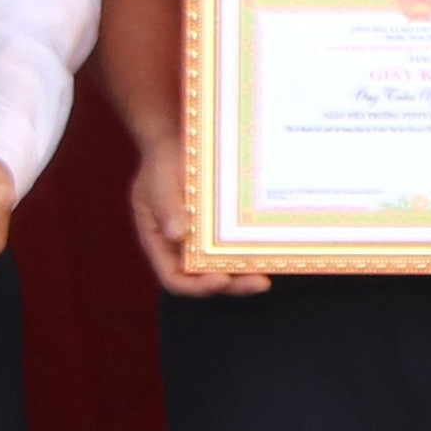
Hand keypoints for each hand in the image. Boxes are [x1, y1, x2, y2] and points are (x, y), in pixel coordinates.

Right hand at [128, 139, 259, 296]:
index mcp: (159, 244)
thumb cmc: (161, 162)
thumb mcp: (158, 180)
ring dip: (248, 273)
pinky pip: (238, 247)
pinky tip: (272, 248)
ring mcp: (205, 241)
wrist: (177, 143)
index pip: (174, 279)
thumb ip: (165, 205)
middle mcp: (183, 250)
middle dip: (234, 285)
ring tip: (271, 269)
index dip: (197, 287)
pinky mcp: (223, 229)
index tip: (219, 279)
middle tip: (260, 282)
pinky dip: (254, 251)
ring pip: (226, 268)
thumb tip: (177, 235)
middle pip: (208, 280)